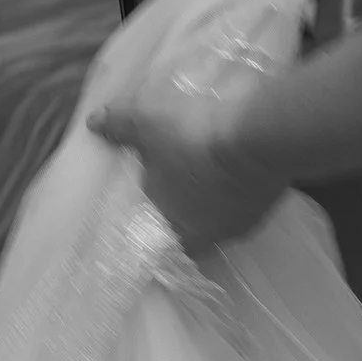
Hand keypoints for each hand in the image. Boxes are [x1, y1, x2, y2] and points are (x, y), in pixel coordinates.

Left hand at [89, 32, 291, 253]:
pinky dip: (239, 184)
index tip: (154, 203)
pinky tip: (236, 163)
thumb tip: (93, 123)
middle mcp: (210, 233)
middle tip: (181, 179)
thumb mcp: (148, 125)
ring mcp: (243, 222)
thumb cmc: (192, 139)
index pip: (159, 237)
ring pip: (222, 213)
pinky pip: (247, 198)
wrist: (258, 137)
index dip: (155, 220)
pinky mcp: (268, 205)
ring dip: (214, 194)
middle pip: (193, 225)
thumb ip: (120, 127)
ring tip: (209, 167)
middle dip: (186, 205)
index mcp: (175, 224)